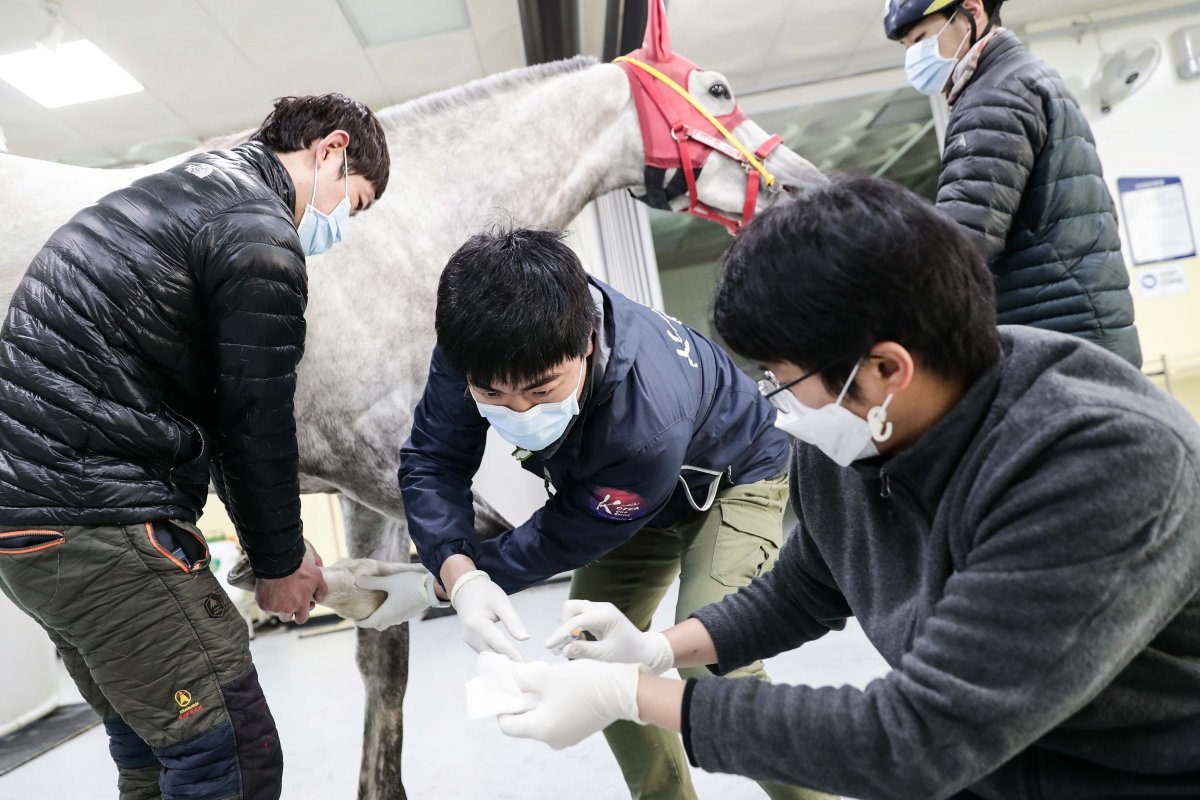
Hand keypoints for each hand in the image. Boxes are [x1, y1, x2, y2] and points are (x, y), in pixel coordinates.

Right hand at [255, 555, 327, 624]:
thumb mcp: (317, 576)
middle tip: (287, 599)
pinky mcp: (263, 603)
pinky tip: (269, 589)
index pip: (301, 619)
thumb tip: (320, 599)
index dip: (301, 614)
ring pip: (275, 611)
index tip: (299, 606)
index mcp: (301, 604)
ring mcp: (274, 607)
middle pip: (286, 618)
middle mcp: (288, 609)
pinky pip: (265, 605)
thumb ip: (321, 590)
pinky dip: (266, 599)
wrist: (280, 562)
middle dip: (287, 611)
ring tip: (278, 591)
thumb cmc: (299, 568)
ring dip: (276, 604)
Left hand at [355, 566, 433, 629]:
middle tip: (367, 612)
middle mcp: (394, 619)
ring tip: (380, 607)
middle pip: (378, 625)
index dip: (360, 622)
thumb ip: (373, 582)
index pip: (369, 623)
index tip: (355, 618)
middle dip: (371, 621)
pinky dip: (393, 614)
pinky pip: (398, 618)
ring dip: (383, 618)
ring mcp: (404, 617)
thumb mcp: (389, 581)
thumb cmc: (409, 585)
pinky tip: (395, 603)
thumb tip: (357, 581)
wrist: (432, 589)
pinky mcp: (412, 614)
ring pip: (389, 622)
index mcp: (386, 613)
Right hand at [451, 570, 528, 659]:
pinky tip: (512, 657)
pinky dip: (499, 656)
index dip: (514, 655)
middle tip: (531, 665)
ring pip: (490, 657)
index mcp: (478, 625)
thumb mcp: (502, 602)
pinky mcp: (471, 643)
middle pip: (493, 655)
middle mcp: (471, 637)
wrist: (465, 589)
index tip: (528, 664)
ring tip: (525, 663)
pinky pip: (486, 653)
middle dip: (512, 662)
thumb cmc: (485, 593)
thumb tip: (525, 639)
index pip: (499, 645)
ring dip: (506, 661)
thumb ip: (513, 621)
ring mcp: (469, 641)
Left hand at [496, 659, 643, 749]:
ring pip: (542, 717)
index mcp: (542, 730)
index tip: (504, 687)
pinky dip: (552, 703)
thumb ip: (523, 679)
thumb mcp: (548, 676)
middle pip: (525, 721)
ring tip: (541, 676)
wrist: (624, 690)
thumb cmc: (583, 683)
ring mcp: (567, 736)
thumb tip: (510, 679)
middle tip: (521, 677)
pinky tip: (557, 684)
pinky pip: (557, 717)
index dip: (502, 705)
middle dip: (521, 698)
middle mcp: (553, 740)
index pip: (507, 725)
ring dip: (537, 699)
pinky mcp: (579, 730)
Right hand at [547, 600, 673, 673]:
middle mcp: (601, 608)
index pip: (576, 620)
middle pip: (571, 607)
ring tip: (577, 644)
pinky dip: (576, 628)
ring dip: (569, 626)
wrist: (645, 651)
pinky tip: (583, 642)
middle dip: (565, 625)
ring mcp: (600, 610)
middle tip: (569, 644)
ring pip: (573, 611)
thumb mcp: (606, 656)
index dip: (561, 632)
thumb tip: (564, 648)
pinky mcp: (598, 615)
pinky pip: (579, 616)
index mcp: (605, 615)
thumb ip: (584, 651)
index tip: (549, 646)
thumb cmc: (629, 654)